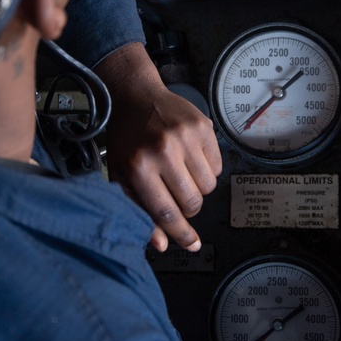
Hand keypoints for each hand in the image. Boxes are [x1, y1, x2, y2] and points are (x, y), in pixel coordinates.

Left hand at [95, 43, 221, 251]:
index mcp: (139, 167)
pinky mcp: (204, 127)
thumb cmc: (126, 139)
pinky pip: (218, 166)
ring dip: (198, 187)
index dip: (181, 234)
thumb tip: (162, 244)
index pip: (166, 212)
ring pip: (208, 186)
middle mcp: (164, 151)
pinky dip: (207, 169)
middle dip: (188, 207)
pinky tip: (190, 157)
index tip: (192, 244)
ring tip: (182, 172)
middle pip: (192, 202)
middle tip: (177, 194)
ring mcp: (186, 138)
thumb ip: (141, 210)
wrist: (136, 96)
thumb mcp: (122, 176)